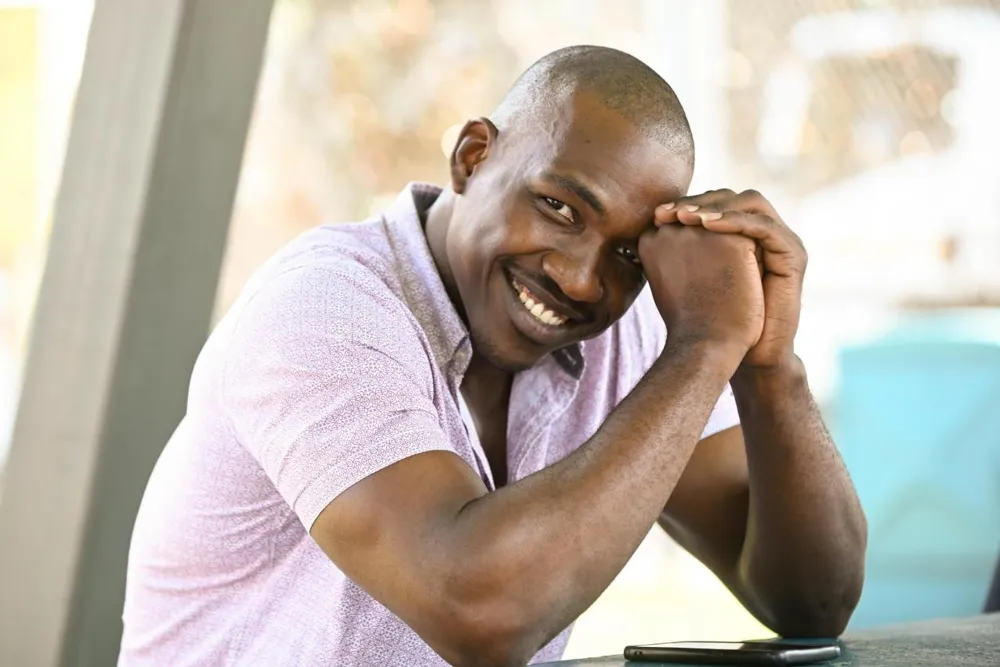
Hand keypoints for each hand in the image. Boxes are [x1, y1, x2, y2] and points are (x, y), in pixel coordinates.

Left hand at [655, 189, 805, 367]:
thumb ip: (681, 247)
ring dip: (715, 206)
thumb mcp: (690, 273)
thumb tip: (650, 224)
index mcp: (742, 235)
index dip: (688, 203)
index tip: (657, 214)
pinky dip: (733, 220)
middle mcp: (765, 233)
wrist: (734, 350)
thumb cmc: (706, 316)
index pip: (718, 202)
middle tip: (670, 211)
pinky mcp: (792, 255)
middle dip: (700, 200)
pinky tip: (706, 225)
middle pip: (735, 196)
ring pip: (751, 203)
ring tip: (686, 216)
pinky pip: (763, 225)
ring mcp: (782, 242)